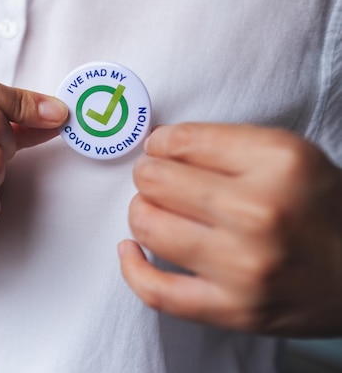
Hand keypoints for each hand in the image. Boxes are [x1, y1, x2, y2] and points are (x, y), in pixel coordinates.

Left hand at [118, 123, 341, 336]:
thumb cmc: (321, 208)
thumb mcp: (290, 155)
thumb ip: (224, 143)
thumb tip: (158, 145)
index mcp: (279, 163)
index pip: (183, 141)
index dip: (160, 144)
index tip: (158, 149)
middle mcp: (260, 212)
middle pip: (156, 181)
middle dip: (148, 175)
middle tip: (157, 179)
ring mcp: (244, 267)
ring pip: (148, 225)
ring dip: (140, 212)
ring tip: (153, 209)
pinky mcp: (233, 309)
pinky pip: (155, 290)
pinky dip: (131, 267)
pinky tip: (130, 249)